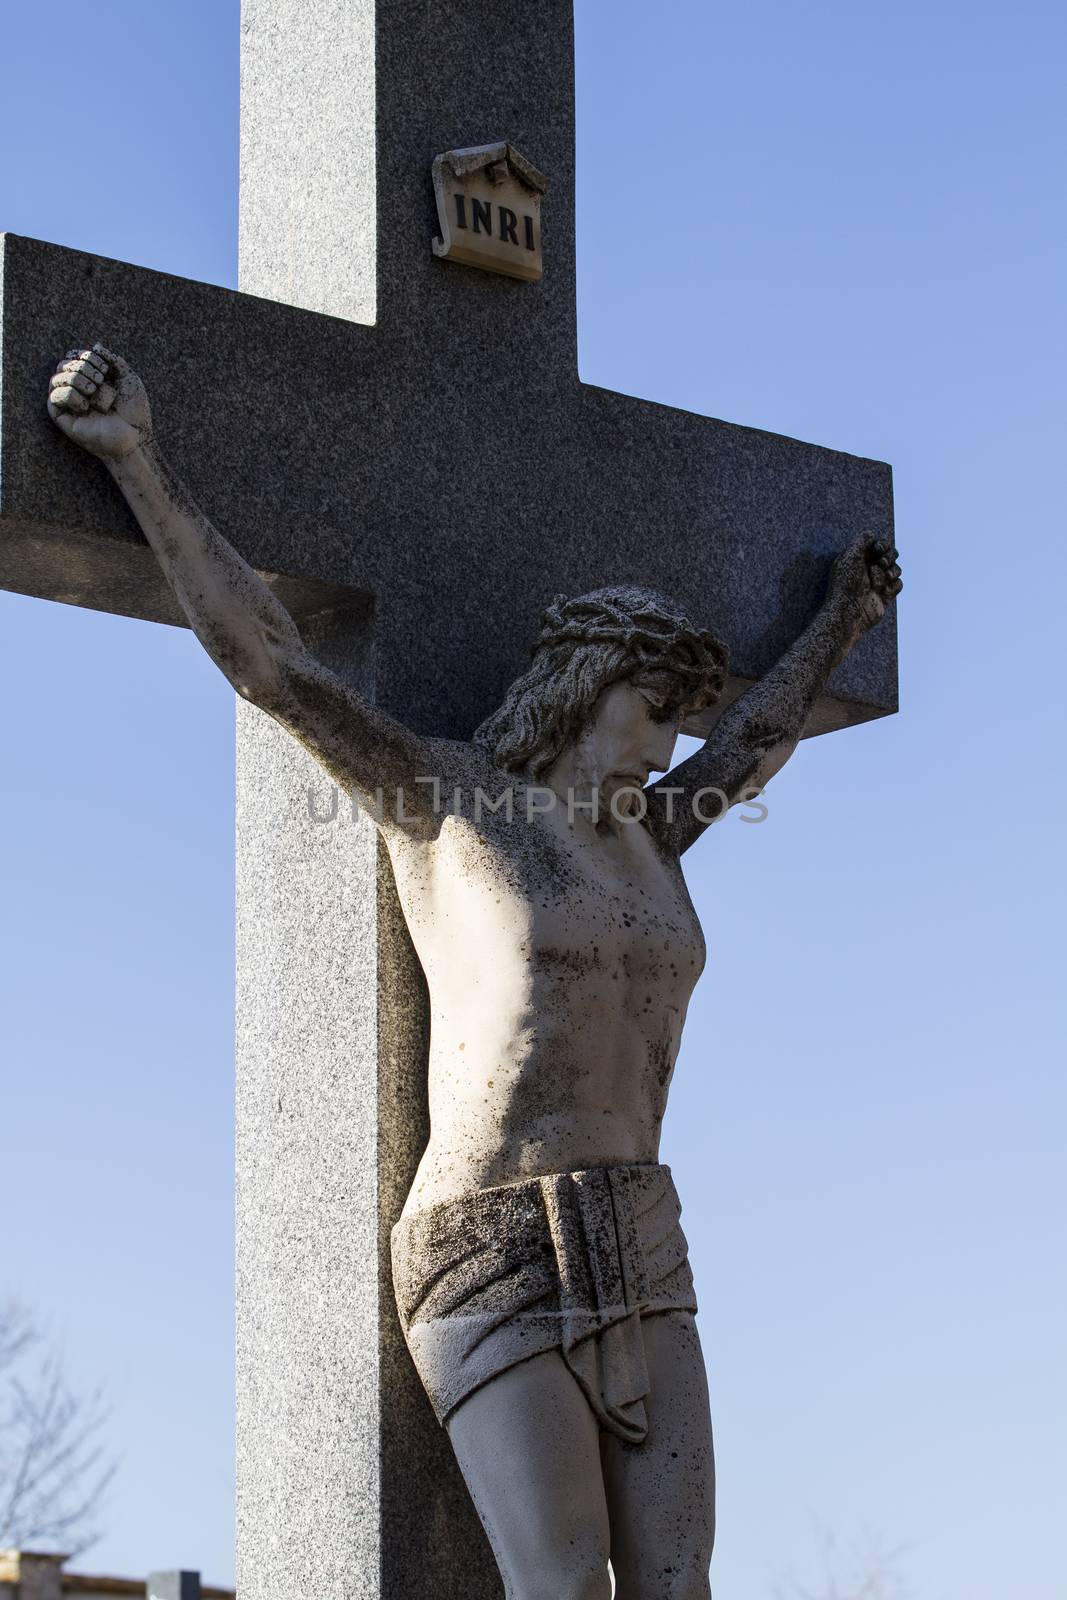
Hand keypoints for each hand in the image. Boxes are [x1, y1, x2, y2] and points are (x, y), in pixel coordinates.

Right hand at [47, 345, 151, 461]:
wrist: (133, 436)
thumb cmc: (134, 412)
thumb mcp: (129, 379)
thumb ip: (113, 360)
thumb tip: (96, 345)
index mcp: (90, 378)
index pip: (75, 356)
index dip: (86, 356)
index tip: (105, 369)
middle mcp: (77, 389)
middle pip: (64, 364)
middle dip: (83, 367)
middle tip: (100, 381)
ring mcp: (68, 402)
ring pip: (57, 377)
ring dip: (76, 379)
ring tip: (93, 392)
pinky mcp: (61, 417)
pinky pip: (55, 396)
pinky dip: (71, 396)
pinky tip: (84, 406)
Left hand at [831, 534, 902, 629]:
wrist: (849, 613)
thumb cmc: (846, 584)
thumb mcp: (850, 556)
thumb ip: (861, 540)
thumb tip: (872, 534)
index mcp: (858, 559)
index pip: (878, 544)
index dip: (882, 544)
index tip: (878, 549)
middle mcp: (868, 570)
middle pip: (891, 554)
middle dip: (889, 557)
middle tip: (881, 564)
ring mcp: (878, 583)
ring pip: (896, 569)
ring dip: (892, 572)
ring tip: (880, 583)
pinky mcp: (885, 596)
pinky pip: (898, 584)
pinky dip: (893, 586)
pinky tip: (883, 592)